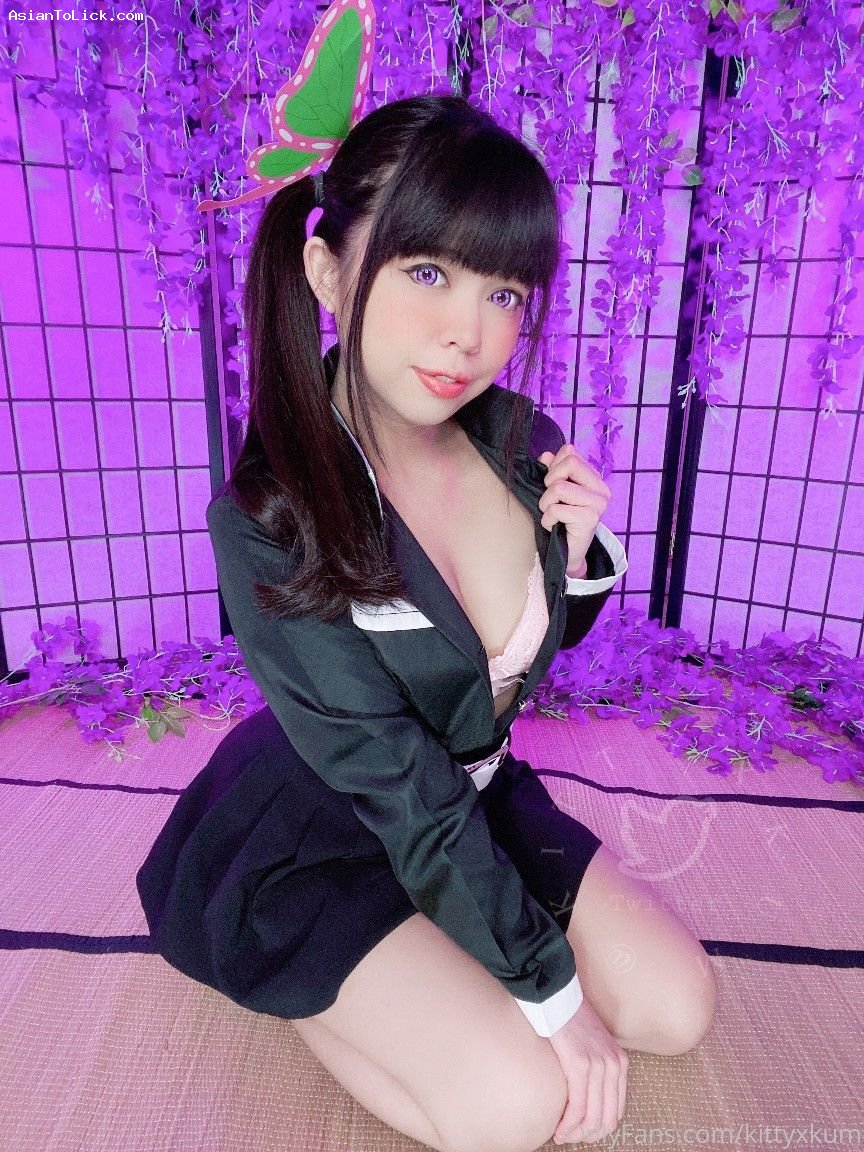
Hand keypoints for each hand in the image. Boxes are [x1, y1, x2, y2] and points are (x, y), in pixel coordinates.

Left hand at [537, 446, 610, 576]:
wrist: (567, 552)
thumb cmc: (560, 520)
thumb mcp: (554, 491)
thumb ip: (551, 470)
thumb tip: (547, 456)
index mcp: (594, 478)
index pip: (570, 452)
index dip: (553, 467)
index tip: (553, 485)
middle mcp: (601, 489)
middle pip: (569, 463)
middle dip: (550, 482)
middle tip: (552, 501)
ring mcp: (598, 504)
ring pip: (559, 487)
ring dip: (546, 504)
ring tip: (553, 515)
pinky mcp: (590, 519)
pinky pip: (556, 509)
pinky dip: (547, 519)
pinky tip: (555, 526)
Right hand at [547, 996, 627, 1144]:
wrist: (557, 994)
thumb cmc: (570, 1019)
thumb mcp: (594, 1044)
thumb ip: (597, 1067)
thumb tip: (586, 1097)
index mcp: (620, 1063)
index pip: (616, 1112)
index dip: (598, 1129)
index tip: (580, 1132)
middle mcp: (614, 1066)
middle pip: (606, 1120)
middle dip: (588, 1135)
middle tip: (569, 1137)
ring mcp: (598, 1066)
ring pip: (592, 1118)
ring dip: (575, 1133)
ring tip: (561, 1135)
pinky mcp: (579, 1064)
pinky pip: (578, 1107)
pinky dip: (568, 1123)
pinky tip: (557, 1128)